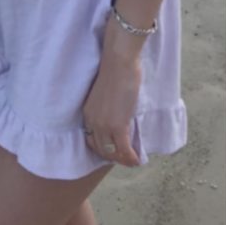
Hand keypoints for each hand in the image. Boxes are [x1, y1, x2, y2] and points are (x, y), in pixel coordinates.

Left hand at [81, 50, 141, 167]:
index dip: (103, 148)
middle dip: (113, 156)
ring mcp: (104, 124)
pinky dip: (131, 157)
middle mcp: (92, 121)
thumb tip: (117, 119)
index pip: (91, 139)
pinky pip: (124, 149)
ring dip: (123, 159)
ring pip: (111, 152)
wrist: (118, 64)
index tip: (114, 151)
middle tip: (126, 158)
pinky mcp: (118, 125)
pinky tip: (138, 159)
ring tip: (133, 160)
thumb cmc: (114, 74)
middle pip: (100, 148)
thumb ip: (106, 110)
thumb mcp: (104, 97)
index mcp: (87, 113)